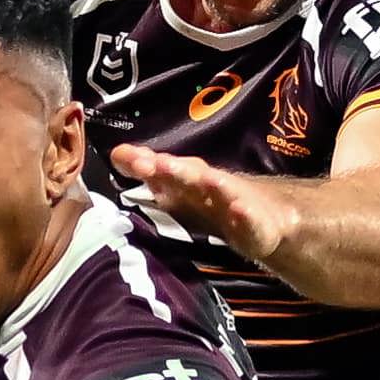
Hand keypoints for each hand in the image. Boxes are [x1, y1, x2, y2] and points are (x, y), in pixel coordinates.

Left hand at [113, 143, 281, 260]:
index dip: (142, 161)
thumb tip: (114, 153)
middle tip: (153, 165)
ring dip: (213, 183)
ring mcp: (233, 204)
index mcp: (184, 183)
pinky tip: (240, 210)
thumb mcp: (178, 190)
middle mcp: (207, 187)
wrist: (265, 215)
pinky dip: (246, 215)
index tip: (121, 155)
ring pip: (222, 191)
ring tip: (206, 179)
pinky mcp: (255, 226)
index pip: (161, 168)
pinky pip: (250, 221)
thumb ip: (148, 172)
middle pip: (189, 175)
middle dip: (172, 169)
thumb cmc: (212, 200)